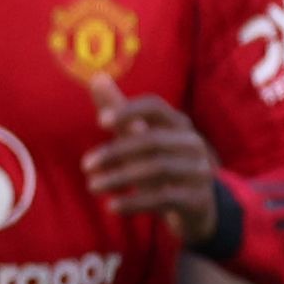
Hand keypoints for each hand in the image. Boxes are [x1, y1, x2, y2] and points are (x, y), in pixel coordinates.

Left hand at [80, 73, 220, 243]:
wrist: (196, 205)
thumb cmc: (161, 162)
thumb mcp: (141, 137)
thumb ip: (120, 111)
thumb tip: (97, 77)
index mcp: (177, 124)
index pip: (155, 106)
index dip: (129, 110)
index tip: (100, 121)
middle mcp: (192, 143)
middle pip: (153, 140)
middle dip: (116, 152)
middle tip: (85, 165)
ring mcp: (198, 171)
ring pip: (158, 169)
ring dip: (120, 177)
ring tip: (92, 186)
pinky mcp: (196, 199)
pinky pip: (165, 198)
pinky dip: (136, 202)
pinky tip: (112, 207)